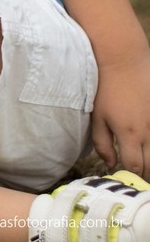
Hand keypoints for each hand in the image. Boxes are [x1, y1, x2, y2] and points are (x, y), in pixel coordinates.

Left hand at [91, 53, 149, 176]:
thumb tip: (110, 163)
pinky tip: (149, 147)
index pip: (135, 166)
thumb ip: (102, 143)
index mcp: (129, 134)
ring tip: (146, 169)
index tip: (127, 179)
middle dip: (147, 176)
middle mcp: (149, 131)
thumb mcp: (97, 116)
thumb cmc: (105, 88)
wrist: (124, 61)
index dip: (131, 176)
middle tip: (140, 180)